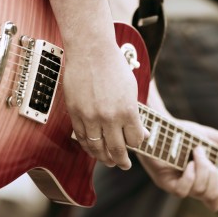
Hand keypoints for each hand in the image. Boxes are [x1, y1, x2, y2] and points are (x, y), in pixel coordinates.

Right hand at [65, 42, 146, 169]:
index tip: (135, 143)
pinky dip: (87, 146)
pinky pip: (81, 138)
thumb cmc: (114, 66)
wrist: (90, 50)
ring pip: (97, 148)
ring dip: (104, 158)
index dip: (136, 144)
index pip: (135, 141)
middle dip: (122, 161)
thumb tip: (142, 134)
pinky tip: (92, 148)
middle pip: (117, 150)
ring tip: (108, 161)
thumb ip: (136, 115)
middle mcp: (109, 118)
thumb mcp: (132, 89)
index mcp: (128, 111)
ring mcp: (90, 117)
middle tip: (124, 166)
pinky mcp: (75, 113)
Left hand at [139, 121, 217, 211]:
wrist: (160, 125)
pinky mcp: (164, 182)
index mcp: (202, 178)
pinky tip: (188, 164)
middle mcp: (190, 185)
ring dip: (202, 170)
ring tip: (195, 153)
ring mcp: (177, 185)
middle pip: (211, 194)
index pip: (215, 200)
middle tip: (202, 153)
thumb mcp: (209, 136)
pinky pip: (182, 190)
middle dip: (213, 173)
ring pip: (199, 191)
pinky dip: (190, 176)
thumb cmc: (182, 132)